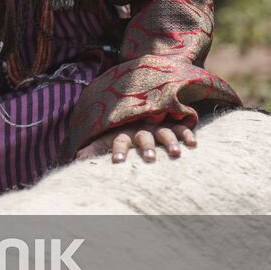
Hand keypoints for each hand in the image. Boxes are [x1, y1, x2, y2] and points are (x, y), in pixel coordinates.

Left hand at [76, 122, 196, 163]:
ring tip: (175, 153)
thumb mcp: (106, 138)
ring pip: (164, 132)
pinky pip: (181, 127)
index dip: (118, 150)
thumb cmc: (121, 131)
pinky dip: (187, 133)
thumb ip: (94, 148)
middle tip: (149, 159)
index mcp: (123, 132)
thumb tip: (77, 157)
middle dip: (146, 148)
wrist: (137, 107)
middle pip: (144, 137)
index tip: (117, 162)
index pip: (119, 140)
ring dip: (170, 141)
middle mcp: (141, 128)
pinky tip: (193, 143)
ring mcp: (157, 125)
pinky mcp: (171, 124)